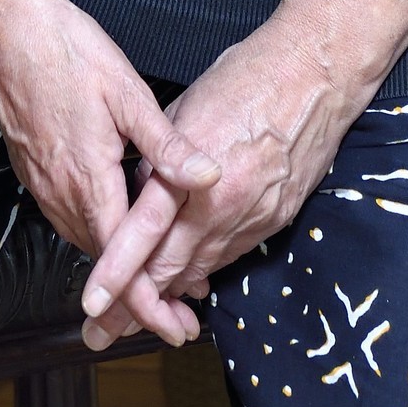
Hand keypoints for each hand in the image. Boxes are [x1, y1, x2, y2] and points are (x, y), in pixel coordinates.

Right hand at [0, 0, 219, 347]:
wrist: (7, 29)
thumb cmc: (69, 52)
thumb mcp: (127, 93)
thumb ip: (166, 144)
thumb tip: (209, 176)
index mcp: (88, 180)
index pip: (122, 263)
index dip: (150, 303)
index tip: (177, 329)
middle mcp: (60, 193)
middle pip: (103, 265)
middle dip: (141, 297)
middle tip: (182, 316)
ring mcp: (42, 184)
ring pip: (85, 244)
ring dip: (119, 271)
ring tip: (159, 282)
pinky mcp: (33, 172)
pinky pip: (69, 220)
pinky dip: (98, 240)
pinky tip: (119, 231)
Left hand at [79, 22, 359, 348]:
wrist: (314, 76)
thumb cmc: (249, 77)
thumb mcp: (185, 108)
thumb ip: (158, 158)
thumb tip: (138, 190)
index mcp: (192, 174)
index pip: (142, 234)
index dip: (115, 273)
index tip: (93, 303)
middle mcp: (222, 206)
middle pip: (168, 268)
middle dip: (133, 304)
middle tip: (103, 330)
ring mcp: (252, 218)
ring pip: (199, 270)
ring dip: (168, 296)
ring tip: (137, 319)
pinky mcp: (274, 221)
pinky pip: (229, 256)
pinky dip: (203, 270)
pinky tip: (186, 282)